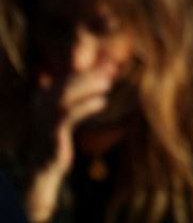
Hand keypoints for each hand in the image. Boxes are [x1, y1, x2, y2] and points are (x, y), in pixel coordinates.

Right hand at [25, 70, 112, 220]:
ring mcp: (44, 118)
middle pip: (68, 83)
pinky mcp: (52, 132)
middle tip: (112, 70)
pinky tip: (103, 103)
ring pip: (67, 96)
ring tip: (108, 84)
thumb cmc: (62, 138)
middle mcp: (41, 105)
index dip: (89, 69)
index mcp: (44, 97)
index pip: (68, 77)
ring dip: (89, 87)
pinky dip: (87, 106)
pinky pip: (69, 115)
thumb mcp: (71, 114)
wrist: (46, 168)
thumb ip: (83, 96)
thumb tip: (108, 76)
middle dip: (91, 74)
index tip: (110, 64)